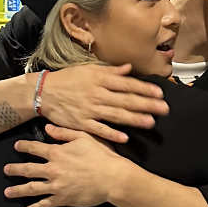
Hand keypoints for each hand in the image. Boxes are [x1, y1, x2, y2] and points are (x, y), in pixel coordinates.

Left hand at [4, 126, 128, 206]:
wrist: (112, 177)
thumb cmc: (101, 156)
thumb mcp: (84, 137)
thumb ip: (64, 133)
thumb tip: (48, 128)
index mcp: (57, 153)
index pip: (35, 148)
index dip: (24, 147)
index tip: (16, 147)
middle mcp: (53, 169)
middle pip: (28, 170)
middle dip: (15, 170)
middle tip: (5, 171)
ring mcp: (56, 186)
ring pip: (32, 189)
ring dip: (18, 191)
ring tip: (7, 193)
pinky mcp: (63, 199)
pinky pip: (46, 204)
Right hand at [38, 64, 166, 143]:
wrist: (44, 92)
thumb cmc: (68, 80)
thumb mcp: (89, 70)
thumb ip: (110, 71)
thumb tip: (129, 69)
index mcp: (100, 79)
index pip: (127, 84)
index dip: (145, 88)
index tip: (160, 92)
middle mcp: (97, 94)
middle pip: (126, 99)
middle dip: (147, 104)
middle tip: (164, 109)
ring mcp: (89, 109)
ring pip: (116, 114)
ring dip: (134, 119)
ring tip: (151, 122)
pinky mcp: (81, 123)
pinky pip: (98, 129)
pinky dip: (111, 133)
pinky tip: (125, 137)